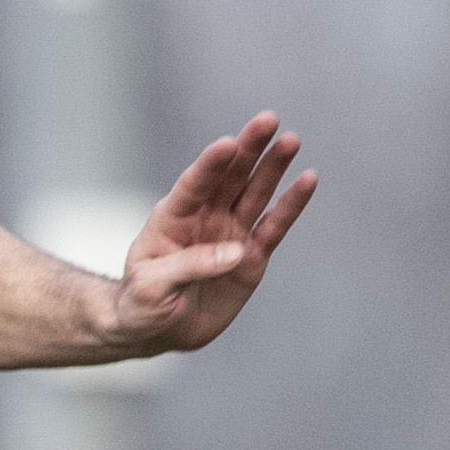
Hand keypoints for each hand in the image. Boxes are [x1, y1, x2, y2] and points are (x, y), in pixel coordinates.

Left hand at [114, 114, 314, 352]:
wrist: (157, 329)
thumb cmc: (141, 304)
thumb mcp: (151, 288)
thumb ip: (188, 267)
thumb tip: (233, 252)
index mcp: (171, 218)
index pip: (193, 186)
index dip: (209, 165)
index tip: (227, 143)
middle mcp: (204, 217)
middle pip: (230, 177)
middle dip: (248, 149)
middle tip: (267, 120)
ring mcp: (230, 233)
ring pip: (255, 193)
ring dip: (272, 167)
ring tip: (290, 140)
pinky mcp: (252, 255)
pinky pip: (274, 226)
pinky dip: (291, 205)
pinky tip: (307, 180)